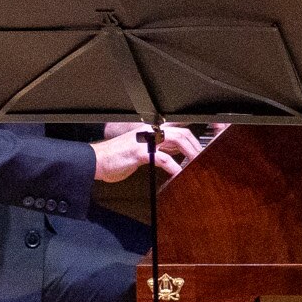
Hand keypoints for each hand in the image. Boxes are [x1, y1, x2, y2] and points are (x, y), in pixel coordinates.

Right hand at [88, 123, 206, 183]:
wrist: (96, 160)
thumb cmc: (119, 157)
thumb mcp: (144, 149)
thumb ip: (161, 147)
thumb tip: (181, 151)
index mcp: (152, 130)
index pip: (179, 127)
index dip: (195, 135)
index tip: (205, 145)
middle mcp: (151, 131)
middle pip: (183, 132)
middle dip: (197, 147)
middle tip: (204, 160)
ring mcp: (145, 141)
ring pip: (177, 139)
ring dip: (190, 153)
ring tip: (196, 165)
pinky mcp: (139, 153)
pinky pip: (162, 158)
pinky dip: (174, 167)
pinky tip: (178, 174)